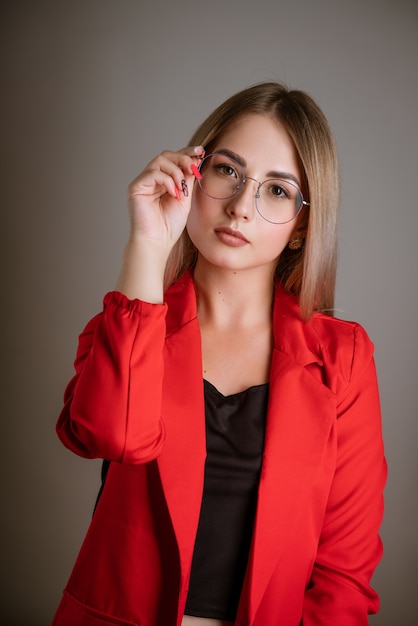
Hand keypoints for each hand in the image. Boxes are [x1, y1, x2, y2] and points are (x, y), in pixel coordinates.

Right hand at [115, 145, 203, 301]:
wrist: (158, 242)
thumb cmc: (170, 225)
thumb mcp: (185, 198)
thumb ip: (188, 180)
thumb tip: (195, 161)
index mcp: (163, 181)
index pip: (174, 160)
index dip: (187, 152)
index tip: (201, 152)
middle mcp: (151, 179)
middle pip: (166, 156)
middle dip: (183, 158)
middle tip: (194, 167)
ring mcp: (143, 182)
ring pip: (160, 161)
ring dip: (176, 171)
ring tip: (182, 187)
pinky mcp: (136, 187)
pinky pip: (153, 173)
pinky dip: (167, 180)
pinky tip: (174, 193)